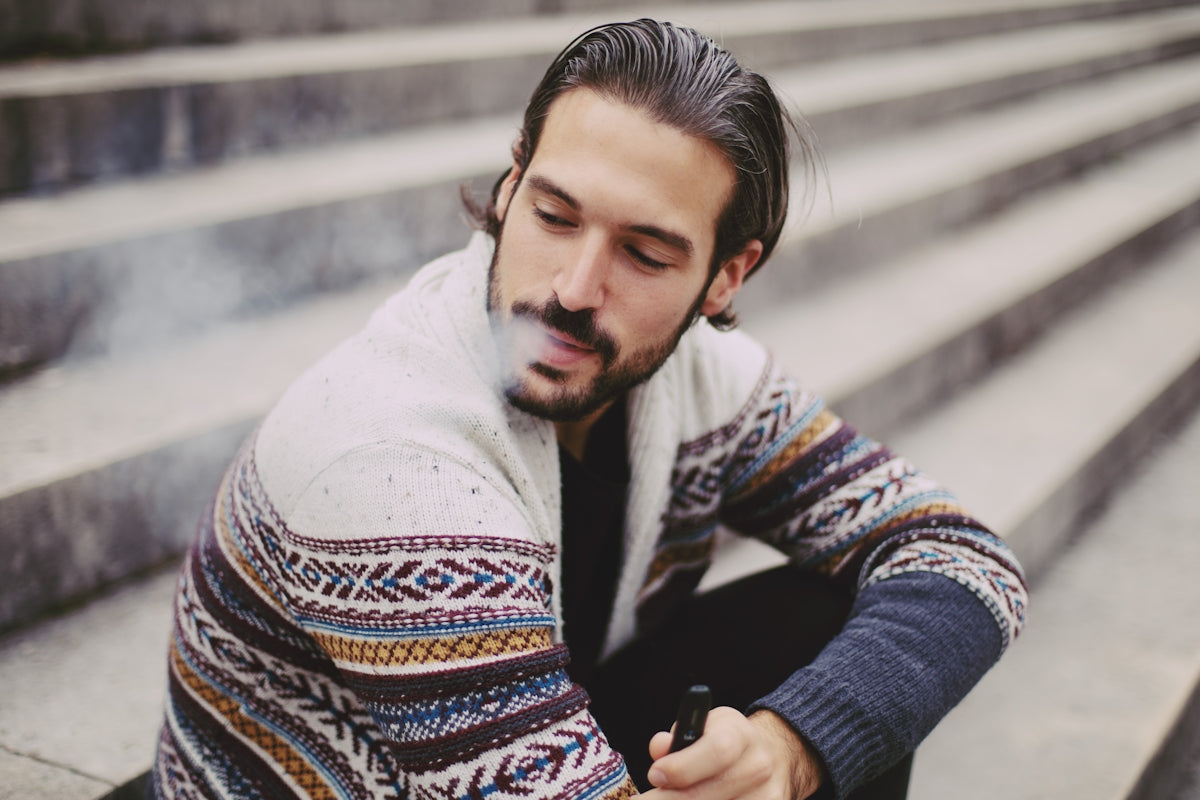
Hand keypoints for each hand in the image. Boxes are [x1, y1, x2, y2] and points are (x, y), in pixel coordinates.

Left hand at [642, 707, 823, 798]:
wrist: (769, 756)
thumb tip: (660, 748)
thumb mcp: (703, 725)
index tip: (655, 774)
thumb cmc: (726, 740)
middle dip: (667, 799)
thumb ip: (678, 735)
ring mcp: (767, 797)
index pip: (718, 751)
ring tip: (662, 798)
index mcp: (741, 735)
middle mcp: (758, 766)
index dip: (683, 766)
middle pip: (708, 794)